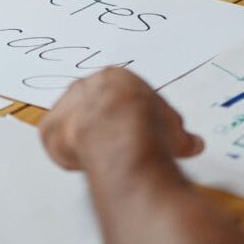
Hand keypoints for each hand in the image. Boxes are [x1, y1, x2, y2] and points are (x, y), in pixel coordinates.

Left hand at [40, 68, 202, 172]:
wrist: (120, 136)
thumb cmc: (149, 127)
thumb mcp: (173, 129)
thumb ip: (177, 134)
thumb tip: (193, 144)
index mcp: (115, 79)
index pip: (120, 101)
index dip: (131, 124)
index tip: (139, 139)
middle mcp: (84, 87)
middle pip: (93, 111)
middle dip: (105, 131)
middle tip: (120, 152)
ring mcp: (64, 107)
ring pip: (73, 128)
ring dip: (86, 144)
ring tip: (104, 160)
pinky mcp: (49, 130)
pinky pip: (58, 146)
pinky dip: (71, 159)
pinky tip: (87, 164)